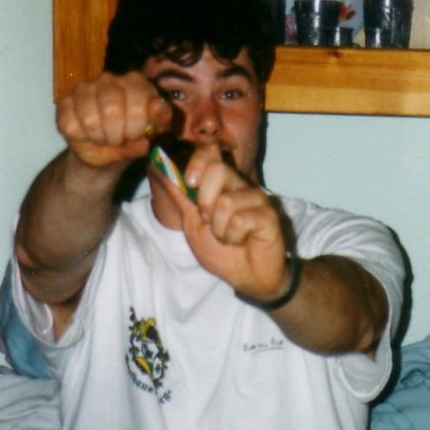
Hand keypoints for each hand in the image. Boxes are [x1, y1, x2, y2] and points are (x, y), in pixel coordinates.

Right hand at [56, 71, 172, 168]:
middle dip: (118, 134)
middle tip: (120, 139)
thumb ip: (161, 119)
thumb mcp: (155, 132)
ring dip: (101, 137)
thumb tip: (158, 107)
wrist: (107, 154)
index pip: (138, 97)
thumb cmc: (133, 139)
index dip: (138, 124)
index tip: (137, 135)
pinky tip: (89, 135)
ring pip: (90, 119)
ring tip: (106, 138)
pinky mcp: (64, 104)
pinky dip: (83, 138)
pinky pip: (72, 126)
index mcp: (135, 82)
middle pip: (112, 109)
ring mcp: (84, 89)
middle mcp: (109, 79)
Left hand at [156, 142, 292, 300]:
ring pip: (226, 201)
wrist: (246, 277)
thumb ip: (180, 198)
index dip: (198, 161)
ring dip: (220, 228)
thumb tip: (161, 169)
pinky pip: (241, 219)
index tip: (190, 182)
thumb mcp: (192, 224)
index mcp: (222, 184)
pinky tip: (242, 241)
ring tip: (228, 237)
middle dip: (205, 201)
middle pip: (218, 169)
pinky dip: (234, 236)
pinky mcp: (269, 215)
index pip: (211, 152)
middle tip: (209, 221)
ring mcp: (257, 199)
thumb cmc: (222, 251)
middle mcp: (241, 186)